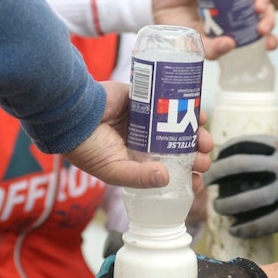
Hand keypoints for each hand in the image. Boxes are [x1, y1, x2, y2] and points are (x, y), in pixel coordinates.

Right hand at [64, 81, 212, 188]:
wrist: (72, 113)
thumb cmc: (88, 147)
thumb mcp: (114, 171)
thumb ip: (139, 177)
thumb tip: (166, 178)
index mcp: (137, 162)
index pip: (167, 172)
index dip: (185, 176)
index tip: (197, 179)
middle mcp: (144, 141)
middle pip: (178, 149)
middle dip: (195, 156)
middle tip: (204, 159)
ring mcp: (147, 120)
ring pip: (177, 126)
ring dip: (195, 133)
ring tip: (204, 139)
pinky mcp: (146, 98)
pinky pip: (170, 101)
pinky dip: (185, 106)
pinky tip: (197, 113)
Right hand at [151, 0, 277, 58]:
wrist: (154, 4)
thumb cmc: (175, 25)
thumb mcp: (193, 43)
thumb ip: (210, 49)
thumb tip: (231, 45)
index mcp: (231, 26)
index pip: (257, 31)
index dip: (269, 37)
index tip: (271, 43)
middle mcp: (233, 7)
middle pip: (261, 10)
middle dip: (267, 19)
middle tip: (261, 29)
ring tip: (256, 8)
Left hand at [203, 135, 277, 236]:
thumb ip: (274, 153)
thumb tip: (241, 158)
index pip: (246, 142)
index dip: (225, 150)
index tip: (215, 157)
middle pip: (238, 166)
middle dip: (216, 173)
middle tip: (206, 181)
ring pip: (245, 198)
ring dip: (226, 205)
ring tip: (217, 208)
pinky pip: (261, 223)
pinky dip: (244, 228)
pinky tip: (234, 230)